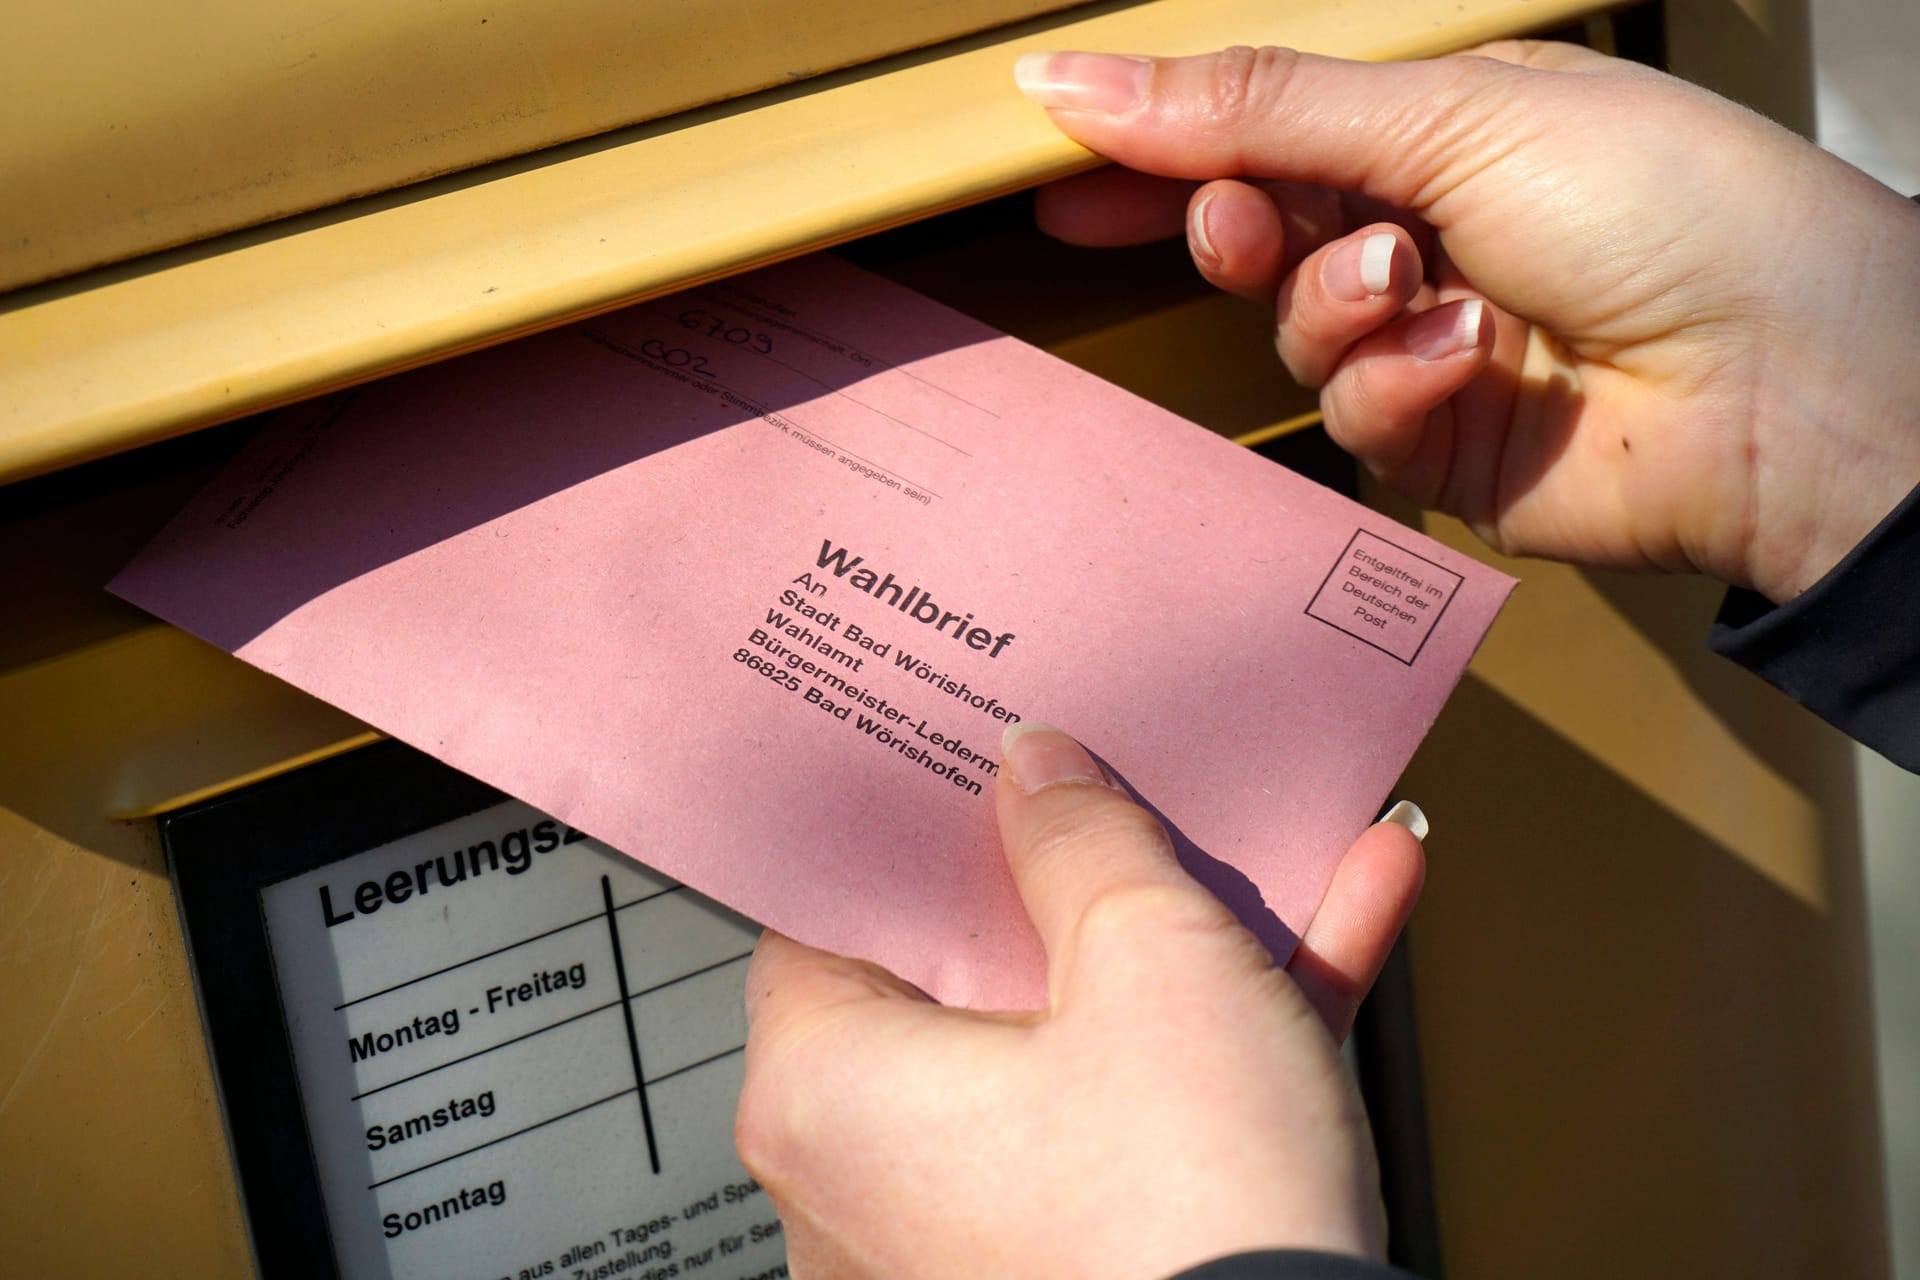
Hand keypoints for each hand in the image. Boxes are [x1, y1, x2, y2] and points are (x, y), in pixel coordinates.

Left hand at [735, 723, 1424, 1279]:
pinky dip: (1220, 1043)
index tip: (972, 772)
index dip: (913, 832)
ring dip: (1183, 949)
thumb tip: (1037, 774)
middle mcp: (865, 1182)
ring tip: (1262, 852)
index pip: (831, 919)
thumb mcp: (1150, 959)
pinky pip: (1134, 1124)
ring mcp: (967, 1237)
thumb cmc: (1187, 1209)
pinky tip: (1336, 931)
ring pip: (1075, 1045)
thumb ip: (1080, 842)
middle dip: (1071, 883)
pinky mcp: (1076, 1265)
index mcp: (826, 1091)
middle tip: (1116, 800)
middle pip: (966, 977)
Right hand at [1015, 44, 1919, 602]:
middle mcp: (1433, 234)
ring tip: (1407, 291)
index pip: (1264, 129)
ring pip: (1295, 337)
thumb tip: (1079, 82)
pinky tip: (1459, 364)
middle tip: (1236, 224)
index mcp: (1446, 128)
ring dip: (1333, 312)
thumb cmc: (1664, 203)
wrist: (1790, 381)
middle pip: (1263, 237)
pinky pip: (1354, 421)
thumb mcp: (1452, 117)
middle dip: (1236, 229)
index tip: (1061, 166)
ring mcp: (1434, 345)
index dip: (1160, 149)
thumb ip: (1257, 107)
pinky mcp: (1444, 446)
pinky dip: (1392, 390)